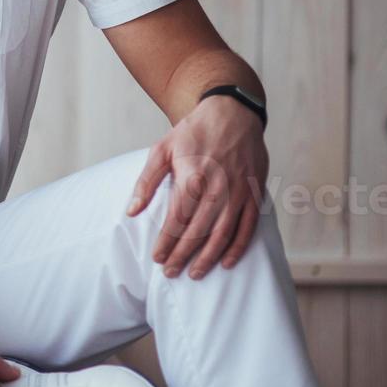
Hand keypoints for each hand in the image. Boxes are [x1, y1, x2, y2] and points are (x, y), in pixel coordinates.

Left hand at [126, 95, 269, 279]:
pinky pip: (248, 227)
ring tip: (194, 274)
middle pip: (199, 231)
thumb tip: (132, 212)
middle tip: (170, 273)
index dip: (167, 242)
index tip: (157, 258)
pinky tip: (227, 262)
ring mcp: (239, 192)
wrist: (232, 113)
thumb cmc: (192, 133)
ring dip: (209, 257)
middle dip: (183, 255)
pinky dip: (239, 247)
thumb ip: (146, 182)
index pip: (177, 219)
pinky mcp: (254, 193)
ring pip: (224, 234)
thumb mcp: (161, 150)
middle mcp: (218, 188)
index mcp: (192, 177)